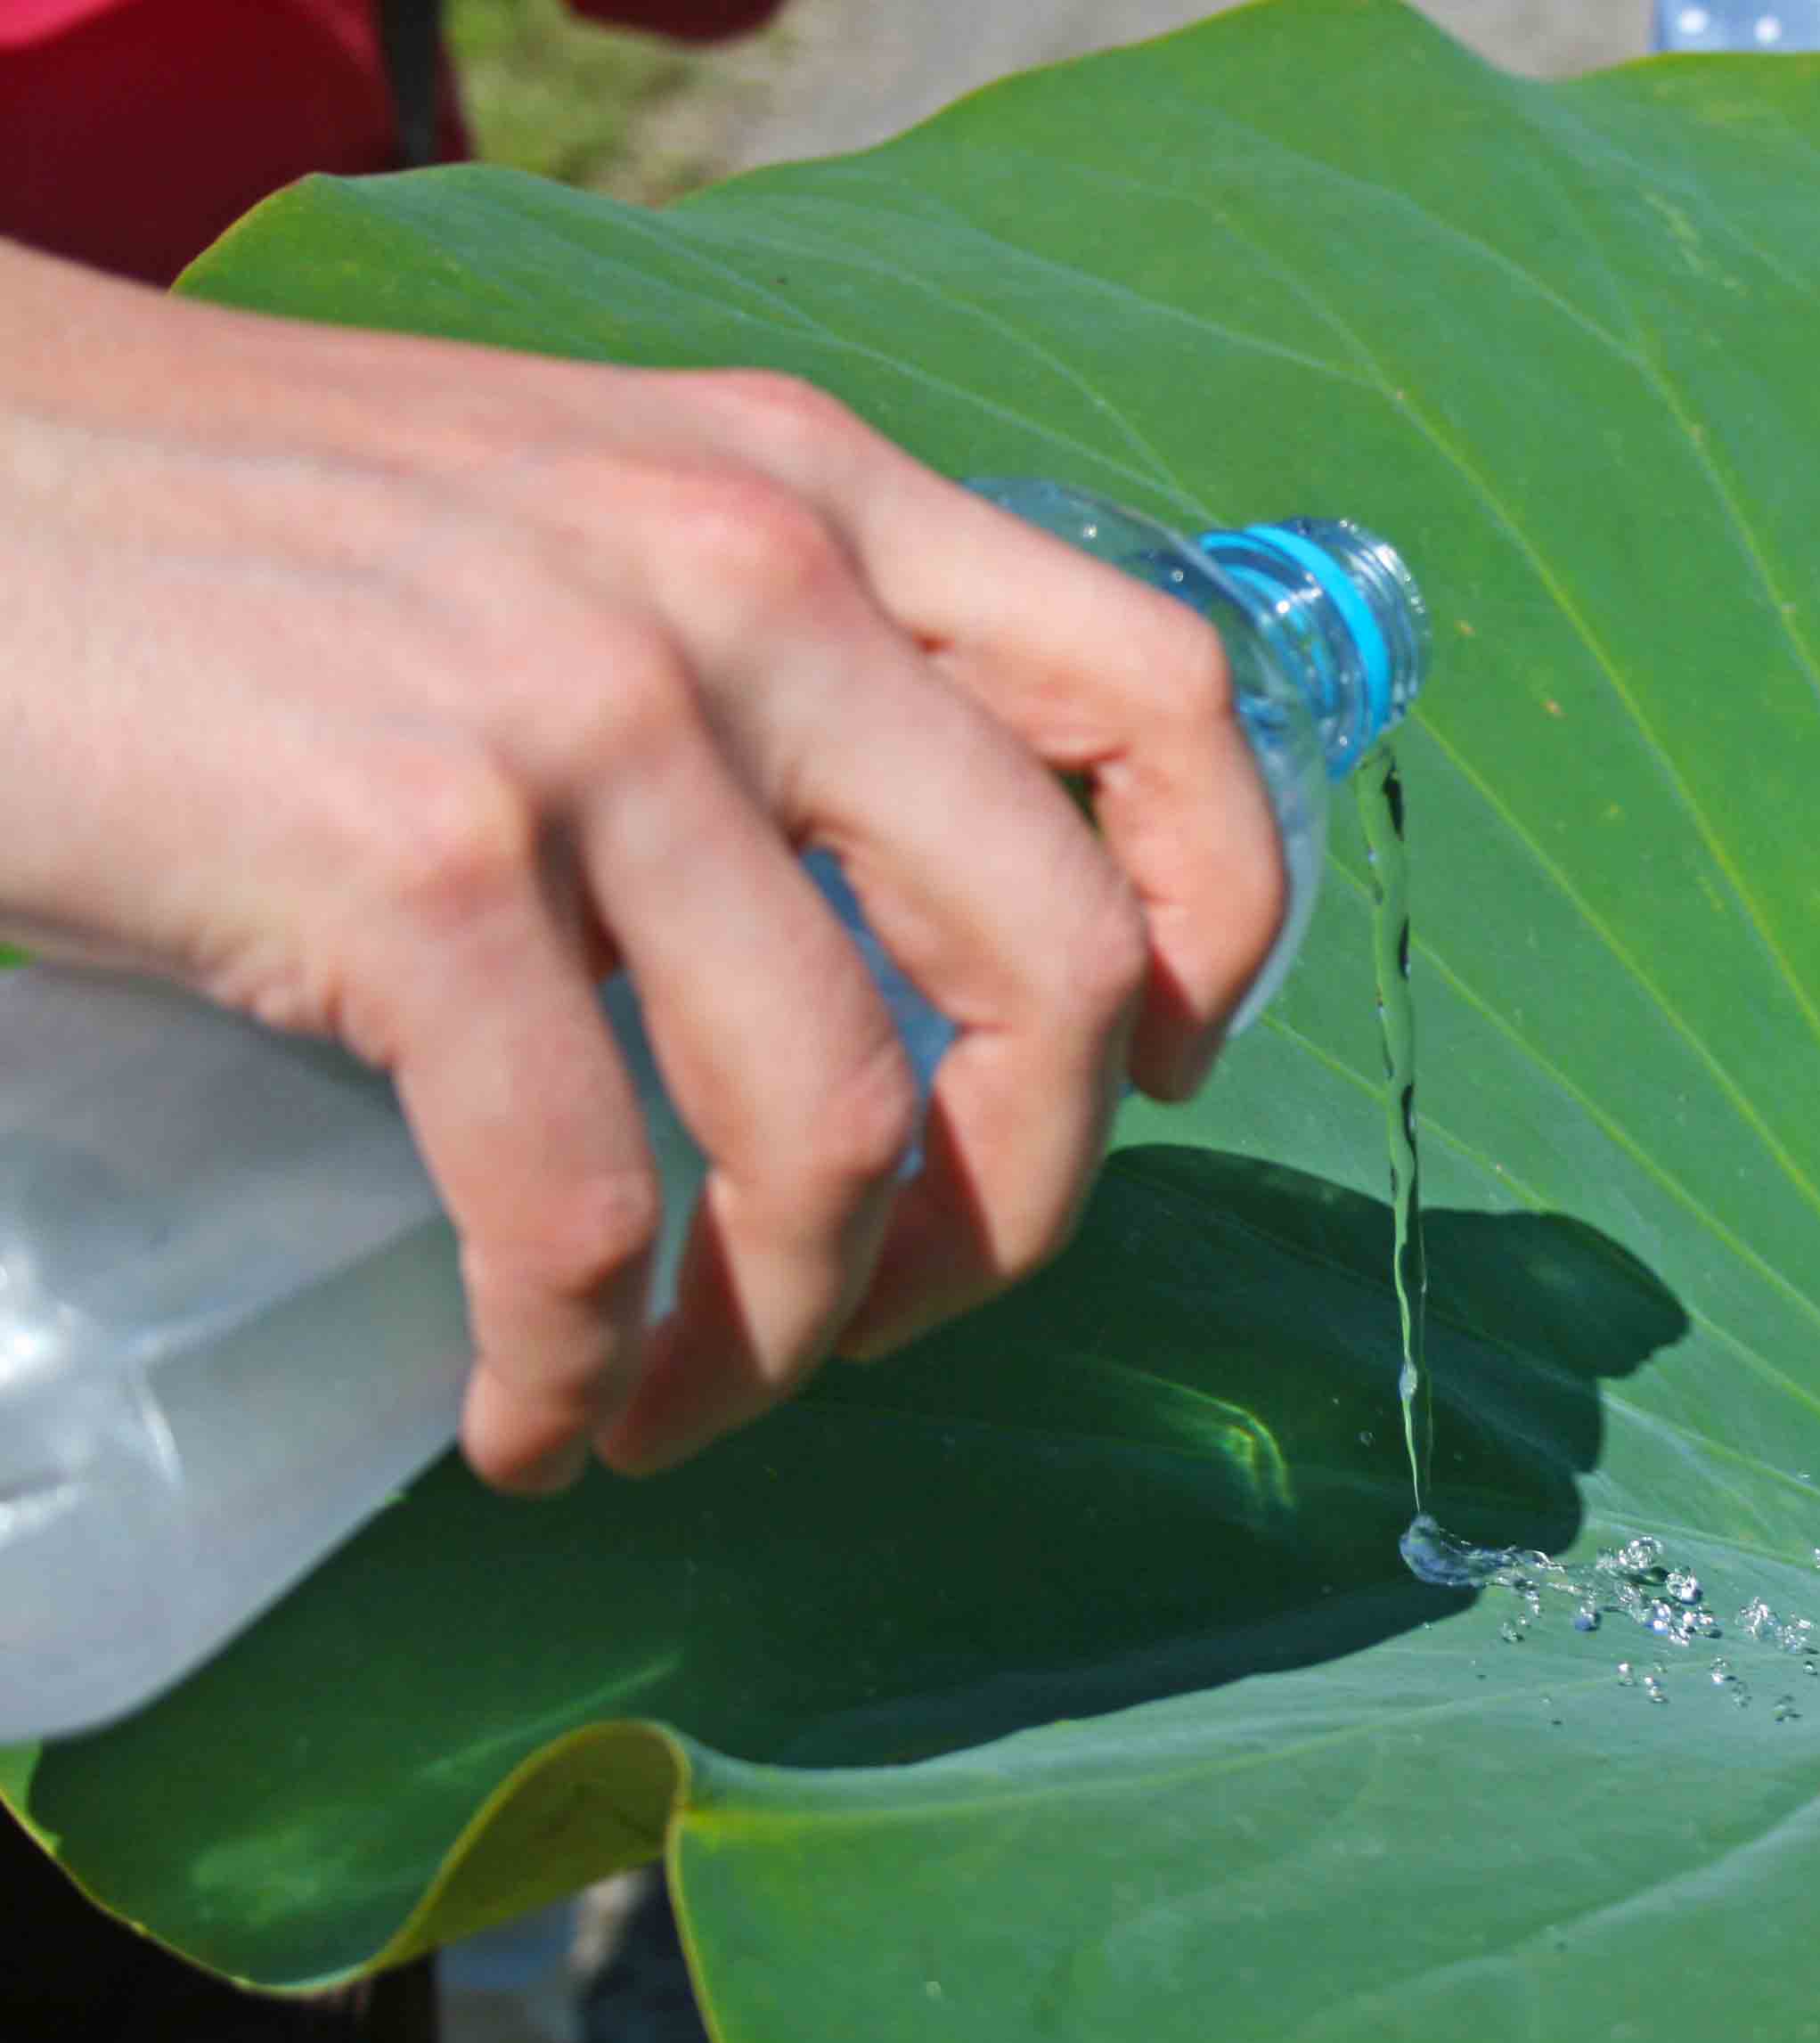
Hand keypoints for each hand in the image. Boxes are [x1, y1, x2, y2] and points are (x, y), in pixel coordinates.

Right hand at [0, 240, 1286, 1490]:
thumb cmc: (245, 536)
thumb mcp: (584, 517)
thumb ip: (773, 655)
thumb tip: (916, 922)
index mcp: (817, 489)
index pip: (1163, 699)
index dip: (1217, 921)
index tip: (1161, 1072)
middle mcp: (749, 579)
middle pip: (1050, 963)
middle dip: (1015, 1202)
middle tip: (907, 1305)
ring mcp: (590, 720)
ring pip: (839, 1126)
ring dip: (789, 1332)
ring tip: (686, 1399)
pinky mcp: (414, 869)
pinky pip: (582, 1208)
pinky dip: (577, 1367)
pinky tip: (532, 1417)